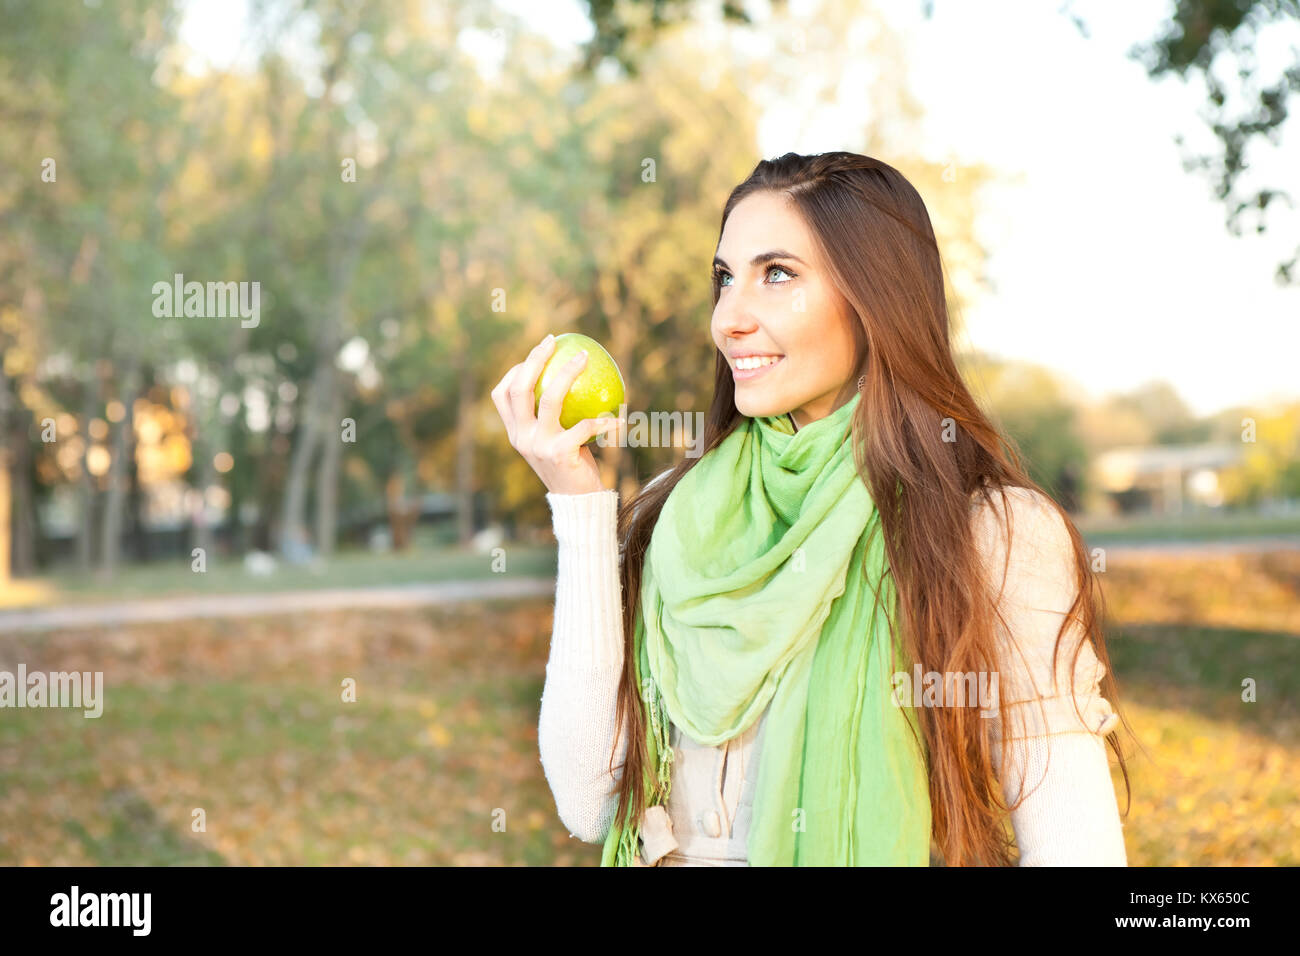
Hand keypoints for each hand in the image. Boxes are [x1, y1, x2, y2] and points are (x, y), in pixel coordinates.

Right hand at [491, 334, 623, 495]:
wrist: (577, 503)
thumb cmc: (571, 464)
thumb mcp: (553, 440)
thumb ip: (552, 417)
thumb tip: (570, 376)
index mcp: (515, 432)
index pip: (502, 394)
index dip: (515, 369)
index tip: (539, 352)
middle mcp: (520, 437)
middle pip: (520, 388)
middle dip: (535, 359)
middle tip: (554, 341)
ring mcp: (538, 445)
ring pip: (550, 398)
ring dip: (568, 373)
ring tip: (584, 357)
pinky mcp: (559, 453)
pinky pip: (584, 426)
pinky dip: (604, 420)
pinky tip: (620, 416)